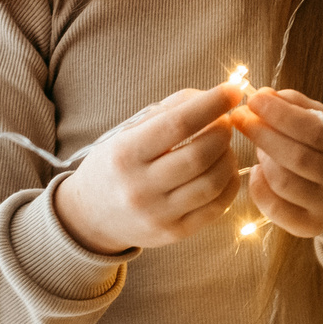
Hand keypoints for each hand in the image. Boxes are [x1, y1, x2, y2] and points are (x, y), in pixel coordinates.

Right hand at [56, 83, 248, 255]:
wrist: (90, 215)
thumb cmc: (117, 163)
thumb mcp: (129, 131)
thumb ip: (171, 110)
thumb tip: (216, 97)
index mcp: (125, 154)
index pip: (178, 124)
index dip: (211, 105)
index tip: (232, 90)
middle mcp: (139, 188)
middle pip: (200, 155)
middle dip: (222, 132)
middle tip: (225, 122)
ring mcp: (157, 215)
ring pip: (212, 182)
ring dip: (228, 157)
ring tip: (223, 146)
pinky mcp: (174, 233)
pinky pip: (216, 207)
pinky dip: (229, 183)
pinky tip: (224, 169)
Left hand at [233, 87, 322, 240]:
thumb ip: (297, 105)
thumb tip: (263, 95)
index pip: (314, 129)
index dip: (279, 114)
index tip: (253, 99)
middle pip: (296, 157)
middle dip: (262, 134)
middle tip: (240, 118)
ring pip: (283, 182)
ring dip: (262, 159)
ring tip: (259, 146)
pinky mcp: (311, 226)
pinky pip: (274, 208)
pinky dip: (258, 186)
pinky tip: (258, 170)